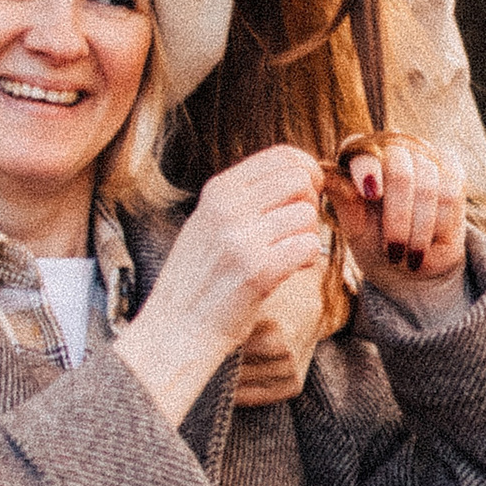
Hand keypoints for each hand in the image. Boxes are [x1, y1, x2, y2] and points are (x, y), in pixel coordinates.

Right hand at [115, 145, 329, 425]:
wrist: (175, 330)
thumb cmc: (197, 279)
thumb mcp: (207, 222)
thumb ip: (243, 197)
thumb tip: (296, 175)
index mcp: (217, 190)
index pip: (280, 155)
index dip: (306, 171)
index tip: (307, 194)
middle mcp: (227, 207)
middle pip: (299, 179)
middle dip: (310, 203)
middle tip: (298, 228)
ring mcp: (241, 239)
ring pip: (307, 215)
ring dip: (308, 235)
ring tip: (290, 254)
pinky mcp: (257, 271)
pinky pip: (307, 246)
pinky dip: (308, 258)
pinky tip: (293, 269)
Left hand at [329, 132, 466, 287]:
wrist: (411, 263)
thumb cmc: (374, 242)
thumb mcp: (354, 227)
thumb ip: (343, 199)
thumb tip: (322, 171)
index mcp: (360, 154)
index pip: (364, 151)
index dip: (368, 170)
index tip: (371, 195)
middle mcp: (393, 146)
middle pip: (400, 172)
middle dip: (397, 218)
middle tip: (393, 252)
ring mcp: (424, 155)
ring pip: (427, 186)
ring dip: (419, 229)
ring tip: (411, 254)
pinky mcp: (452, 170)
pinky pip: (450, 194)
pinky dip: (439, 224)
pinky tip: (431, 238)